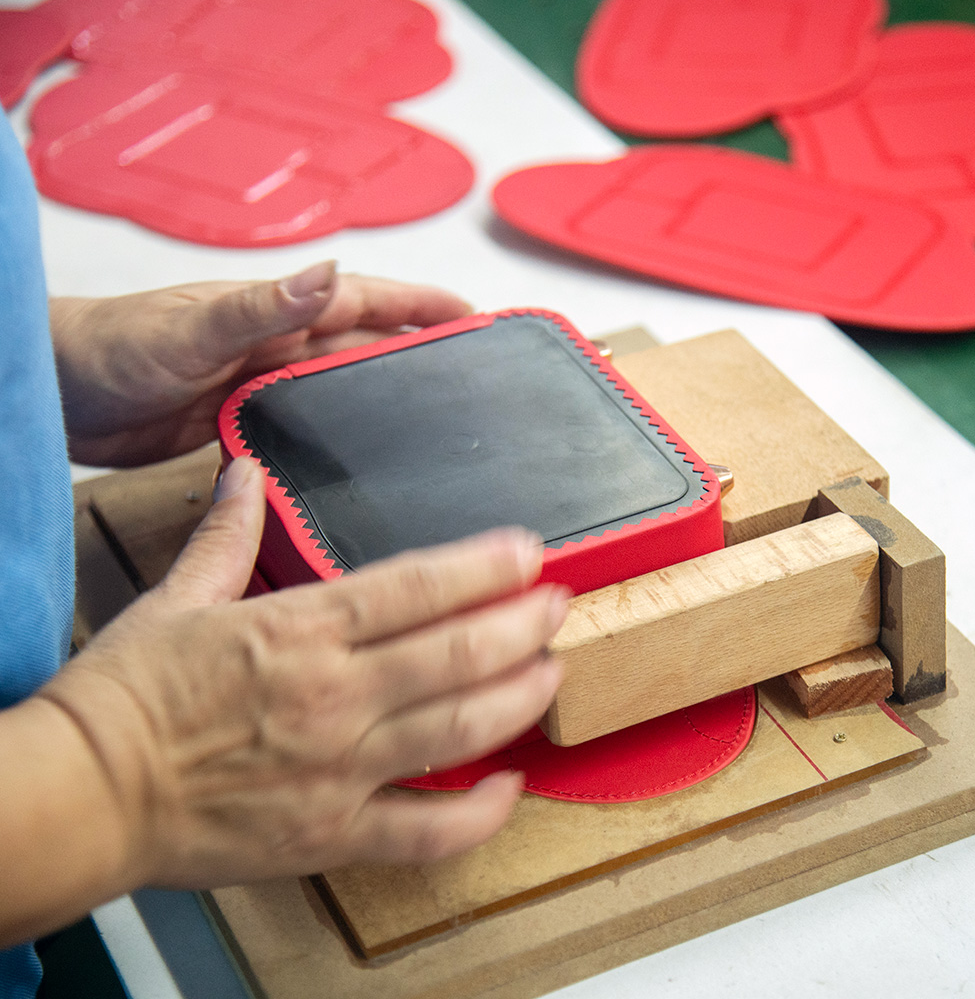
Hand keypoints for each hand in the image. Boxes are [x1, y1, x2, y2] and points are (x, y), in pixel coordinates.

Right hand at [38, 459, 567, 891]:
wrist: (84, 794)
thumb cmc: (128, 696)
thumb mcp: (175, 599)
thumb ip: (226, 534)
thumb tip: (244, 473)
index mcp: (299, 631)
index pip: (416, 588)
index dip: (484, 568)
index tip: (528, 552)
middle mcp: (333, 695)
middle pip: (457, 654)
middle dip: (523, 625)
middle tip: (558, 604)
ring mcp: (340, 768)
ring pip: (459, 730)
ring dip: (520, 698)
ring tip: (554, 671)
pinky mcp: (333, 833)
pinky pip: (426, 832)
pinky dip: (479, 814)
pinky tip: (511, 786)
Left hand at [49, 263, 470, 466]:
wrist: (59, 394)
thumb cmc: (111, 347)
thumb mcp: (191, 327)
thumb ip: (261, 307)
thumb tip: (329, 274)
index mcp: (274, 315)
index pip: (365, 302)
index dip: (420, 306)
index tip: (472, 314)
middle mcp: (278, 348)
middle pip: (365, 350)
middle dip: (419, 355)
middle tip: (471, 376)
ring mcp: (263, 386)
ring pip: (340, 392)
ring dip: (383, 400)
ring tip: (434, 421)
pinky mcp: (244, 422)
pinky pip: (305, 428)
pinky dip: (336, 437)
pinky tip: (358, 458)